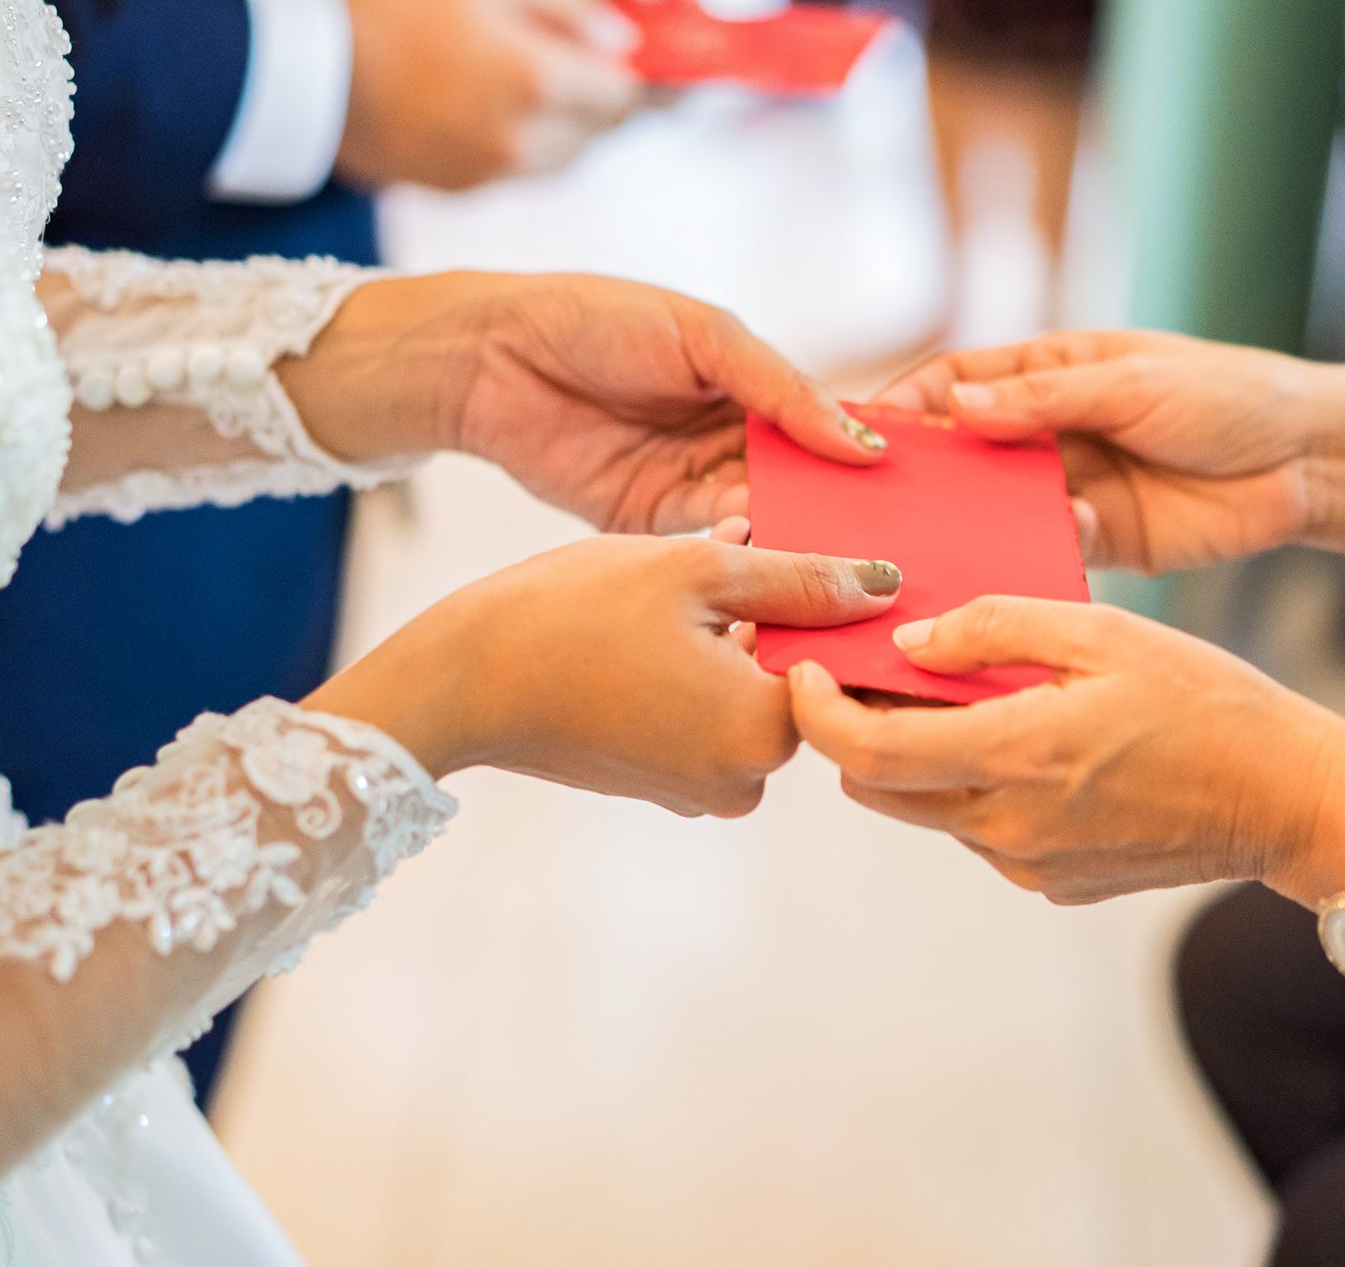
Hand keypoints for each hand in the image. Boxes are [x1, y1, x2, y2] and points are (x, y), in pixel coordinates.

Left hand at [277, 271, 888, 533]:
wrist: (489, 357)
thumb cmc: (598, 319)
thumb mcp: (705, 337)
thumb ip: (783, 391)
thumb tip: (865, 444)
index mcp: (754, 388)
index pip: (828, 432)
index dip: (869, 464)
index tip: (920, 499)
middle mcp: (732, 442)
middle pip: (804, 490)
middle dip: (841, 519)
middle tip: (895, 558)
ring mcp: (692, 487)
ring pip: (764, 525)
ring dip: (797, 547)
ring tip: (845, 577)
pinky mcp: (649, 526)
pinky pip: (708, 549)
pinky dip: (740, 561)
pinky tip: (776, 576)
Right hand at [305, 524, 904, 815]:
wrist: (458, 681)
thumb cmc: (572, 615)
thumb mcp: (700, 572)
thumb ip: (803, 580)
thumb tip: (886, 584)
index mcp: (766, 733)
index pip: (842, 665)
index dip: (824, 599)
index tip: (788, 556)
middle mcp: (744, 781)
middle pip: (796, 680)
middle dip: (772, 614)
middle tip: (728, 553)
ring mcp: (698, 790)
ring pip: (747, 692)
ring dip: (730, 635)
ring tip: (680, 581)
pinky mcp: (659, 783)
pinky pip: (704, 715)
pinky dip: (694, 667)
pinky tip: (651, 619)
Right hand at [336, 0, 642, 191]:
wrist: (314, 74)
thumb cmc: (398, 7)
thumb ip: (570, 5)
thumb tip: (625, 43)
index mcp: (538, 79)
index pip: (627, 94)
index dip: (643, 76)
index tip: (648, 63)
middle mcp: (526, 139)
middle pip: (605, 131)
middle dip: (605, 96)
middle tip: (593, 63)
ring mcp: (497, 173)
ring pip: (570, 157)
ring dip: (571, 123)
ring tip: (535, 80)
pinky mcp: (469, 190)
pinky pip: (528, 170)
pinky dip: (531, 142)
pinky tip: (498, 106)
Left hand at [787, 596, 1344, 905]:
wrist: (1288, 800)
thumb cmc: (1207, 700)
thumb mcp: (1104, 633)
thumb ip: (994, 629)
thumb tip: (909, 640)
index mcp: (1016, 756)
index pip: (866, 755)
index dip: (817, 716)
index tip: (804, 671)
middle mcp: (1008, 826)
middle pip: (878, 790)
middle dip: (854, 733)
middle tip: (864, 673)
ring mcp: (1028, 864)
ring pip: (928, 809)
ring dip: (919, 757)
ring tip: (955, 694)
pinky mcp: (1051, 884)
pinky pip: (980, 830)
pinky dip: (974, 784)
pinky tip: (1021, 738)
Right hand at [874, 331, 1344, 572]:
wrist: (1310, 462)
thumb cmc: (1230, 397)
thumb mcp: (1136, 386)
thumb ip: (1049, 402)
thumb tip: (958, 409)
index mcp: (1051, 373)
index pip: (958, 381)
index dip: (910, 405)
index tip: (867, 435)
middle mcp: (1049, 430)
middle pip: (965, 452)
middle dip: (922, 477)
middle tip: (877, 510)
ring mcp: (1070, 488)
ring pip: (994, 510)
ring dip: (963, 529)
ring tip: (923, 555)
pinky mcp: (1099, 541)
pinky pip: (1041, 555)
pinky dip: (1017, 565)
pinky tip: (996, 580)